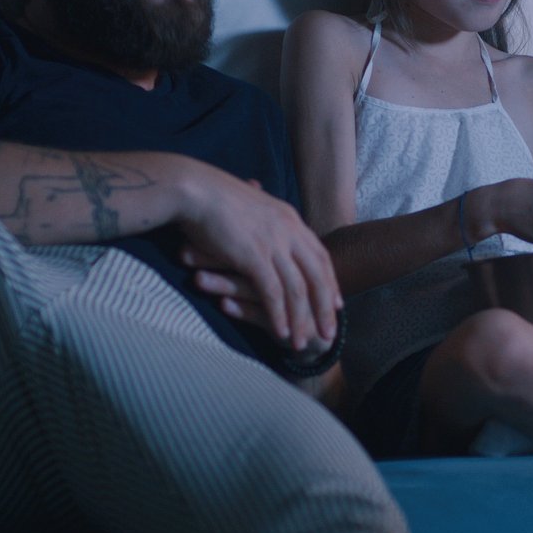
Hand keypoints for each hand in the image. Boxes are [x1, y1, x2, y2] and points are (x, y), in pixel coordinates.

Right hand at [171, 168, 340, 349]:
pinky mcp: (254, 256)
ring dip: (302, 319)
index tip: (337, 302)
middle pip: (317, 275)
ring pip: (297, 289)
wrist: (195, 189)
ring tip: (303, 344)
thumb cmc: (212, 196)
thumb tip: (260, 196)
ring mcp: (273, 243)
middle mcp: (288, 230)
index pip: (319, 255)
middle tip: (330, 332)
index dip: (329, 280)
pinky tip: (281, 333)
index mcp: (289, 218)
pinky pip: (273, 293)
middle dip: (325, 307)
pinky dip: (279, 316)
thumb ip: (261, 212)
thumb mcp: (249, 201)